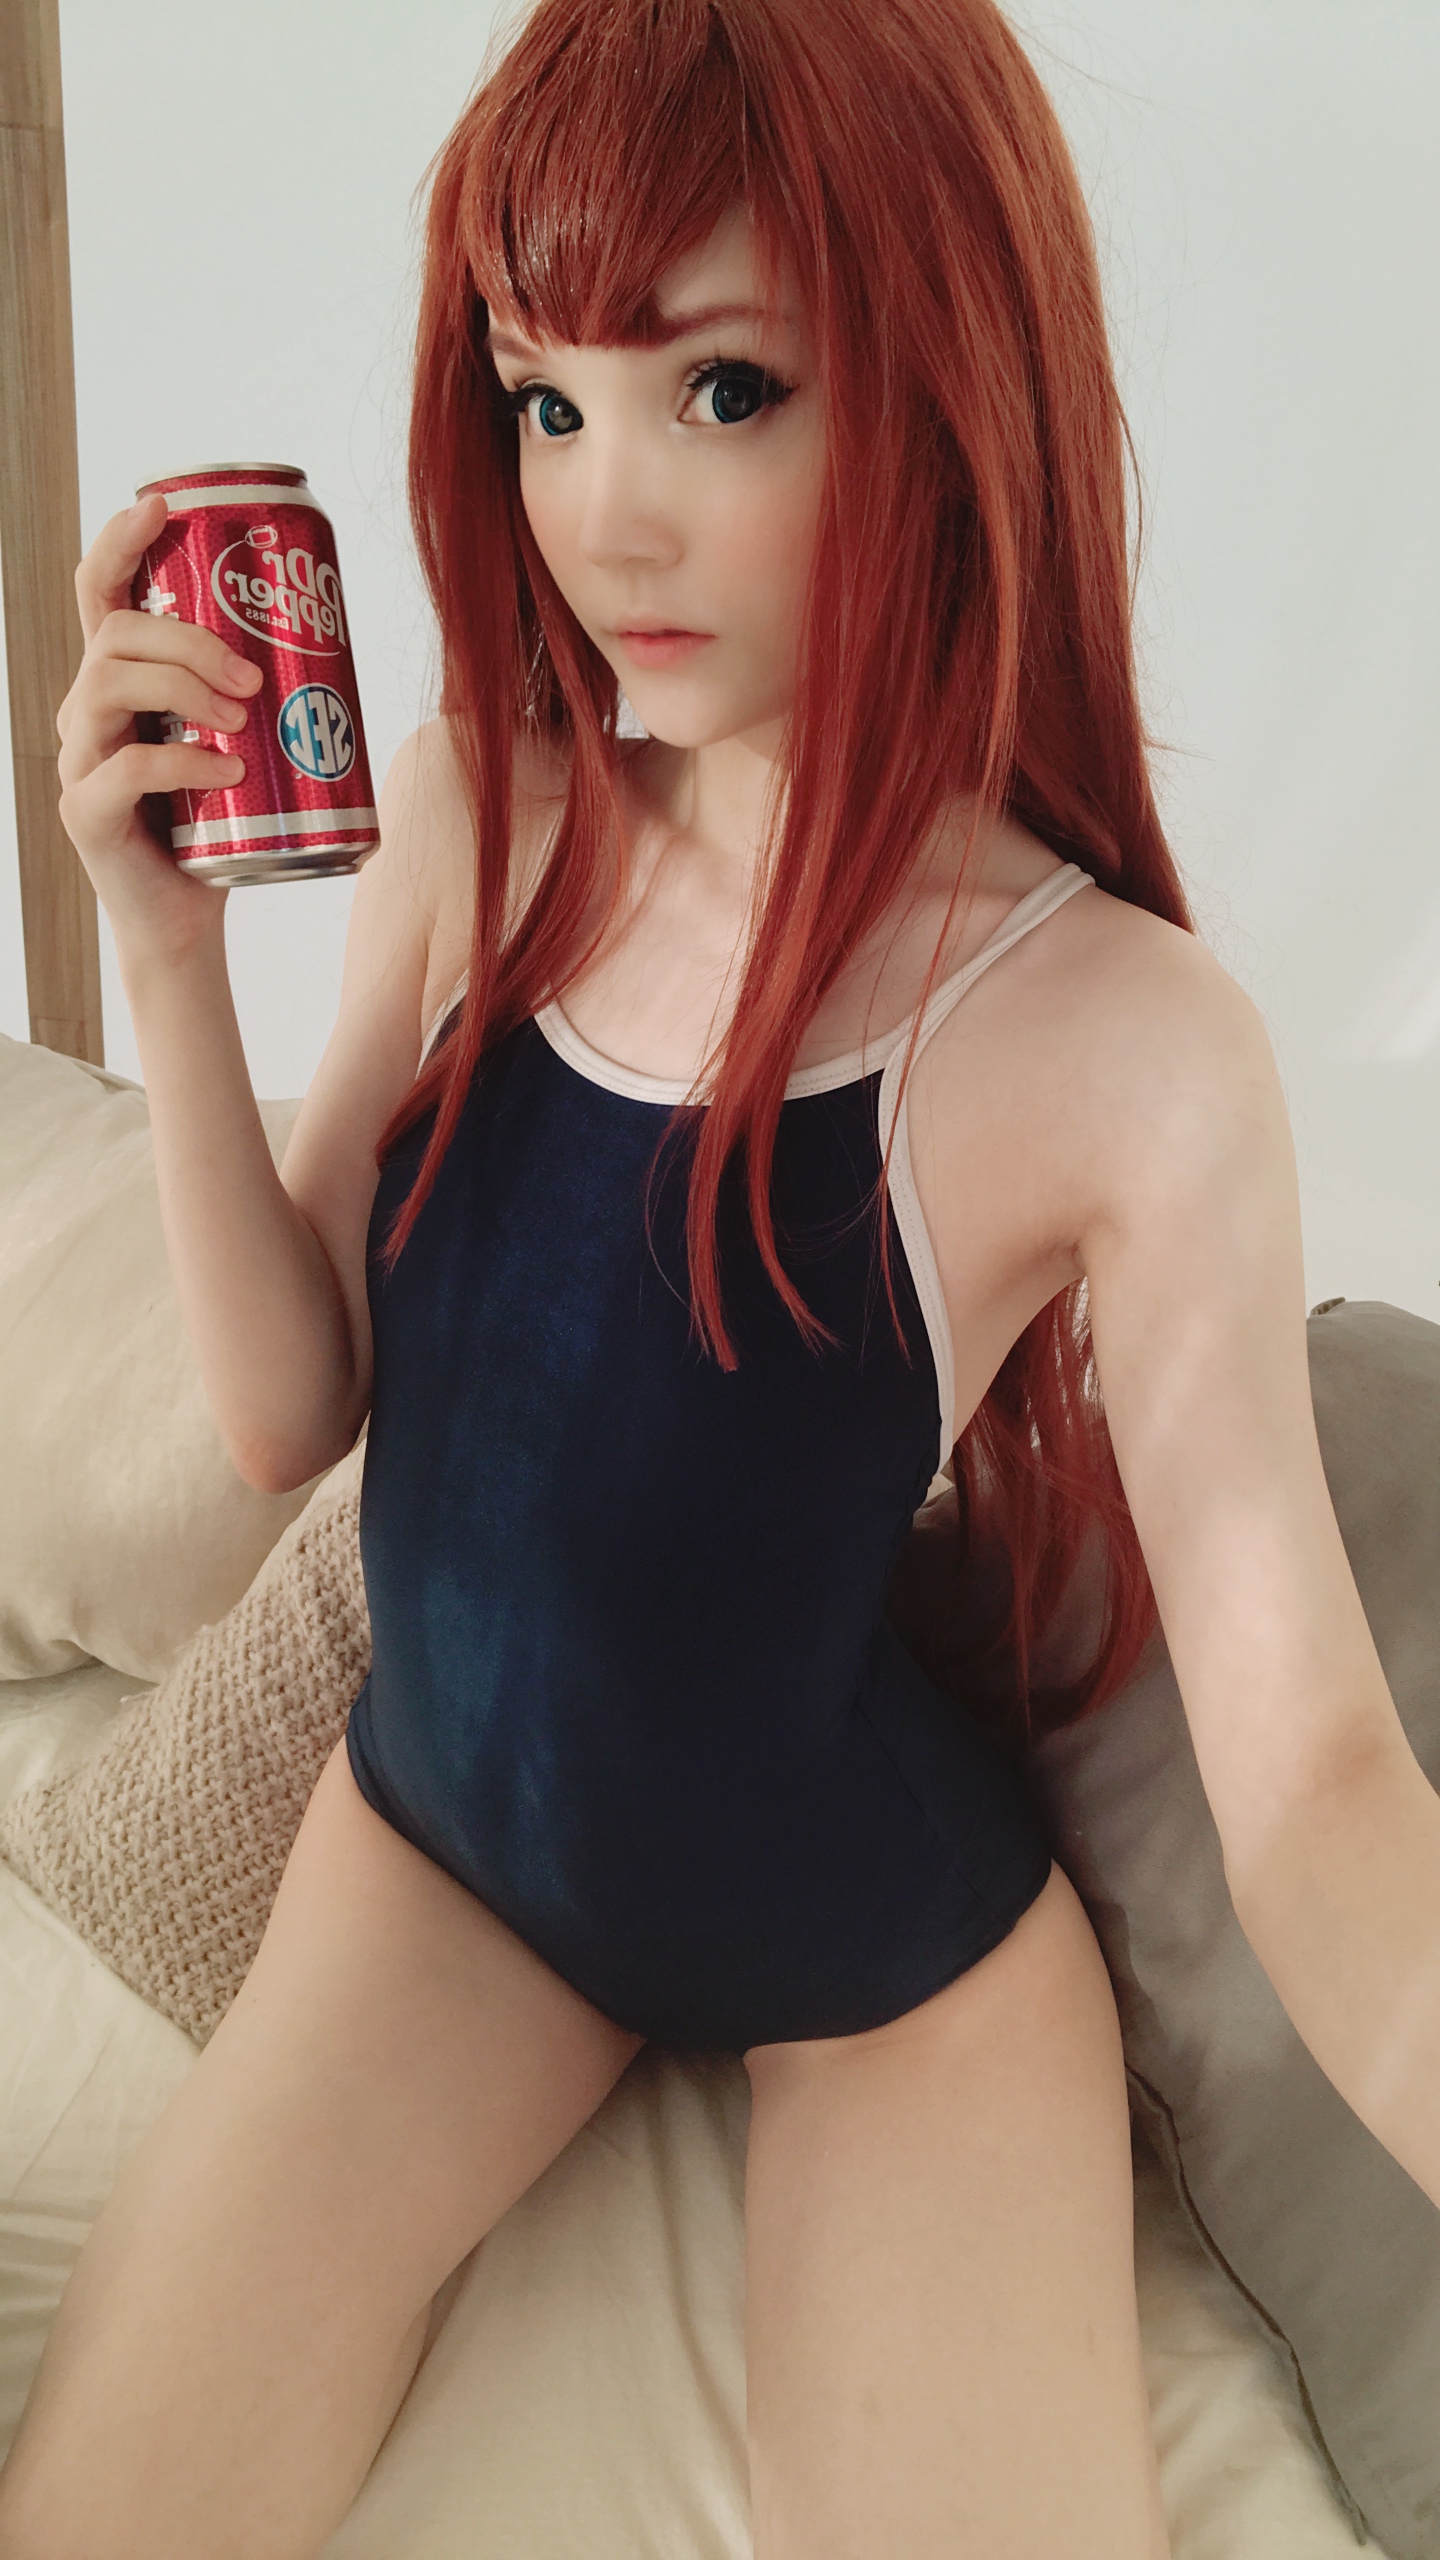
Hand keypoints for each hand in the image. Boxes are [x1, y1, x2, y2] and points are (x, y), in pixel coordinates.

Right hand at [56, 491, 264, 961]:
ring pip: (107, 686)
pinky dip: (179, 761)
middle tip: (253, 674)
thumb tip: (339, 639)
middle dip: (187, 639)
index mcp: (118, 681)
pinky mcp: (86, 813)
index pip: (100, 591)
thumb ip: (261, 692)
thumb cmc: (219, 823)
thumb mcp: (241, 742)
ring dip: (181, 688)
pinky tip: (223, 770)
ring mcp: (78, 760)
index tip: (162, 504)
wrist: (188, 919)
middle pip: (114, 634)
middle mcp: (86, 710)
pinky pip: (122, 769)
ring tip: (241, 718)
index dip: (120, 539)